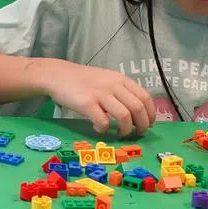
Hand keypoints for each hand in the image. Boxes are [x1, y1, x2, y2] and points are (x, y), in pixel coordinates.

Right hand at [41, 60, 155, 135]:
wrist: (57, 75)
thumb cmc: (82, 80)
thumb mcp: (106, 79)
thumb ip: (120, 92)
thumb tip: (136, 113)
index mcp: (120, 79)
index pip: (145, 97)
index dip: (150, 114)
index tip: (148, 124)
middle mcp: (113, 85)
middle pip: (138, 108)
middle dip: (141, 125)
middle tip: (137, 133)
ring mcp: (100, 94)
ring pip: (124, 116)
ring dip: (125, 130)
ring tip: (120, 134)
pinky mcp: (86, 103)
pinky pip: (103, 122)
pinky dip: (104, 129)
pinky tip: (99, 128)